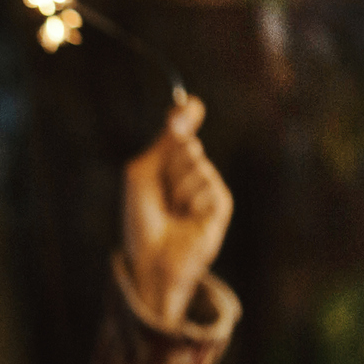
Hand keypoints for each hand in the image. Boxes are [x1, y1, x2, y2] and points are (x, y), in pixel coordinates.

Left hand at [121, 94, 231, 328]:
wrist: (149, 259)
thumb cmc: (141, 221)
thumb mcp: (143, 173)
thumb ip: (164, 140)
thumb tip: (187, 104)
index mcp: (172, 167)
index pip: (182, 131)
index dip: (184, 116)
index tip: (190, 106)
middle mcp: (192, 175)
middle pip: (187, 144)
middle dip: (168, 163)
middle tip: (160, 192)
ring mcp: (208, 191)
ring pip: (197, 162)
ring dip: (176, 186)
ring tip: (171, 210)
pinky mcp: (221, 206)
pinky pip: (209, 183)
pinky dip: (191, 199)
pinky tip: (186, 217)